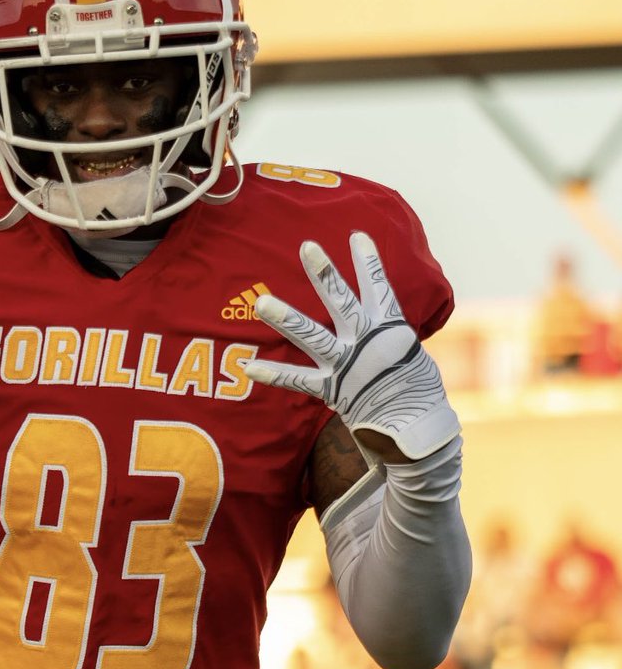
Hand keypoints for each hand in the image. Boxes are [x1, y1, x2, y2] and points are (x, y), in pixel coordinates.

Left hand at [244, 231, 458, 459]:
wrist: (418, 432)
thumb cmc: (417, 391)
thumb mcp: (411, 354)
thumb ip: (390, 335)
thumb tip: (383, 321)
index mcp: (391, 330)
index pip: (379, 289)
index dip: (368, 262)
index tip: (356, 235)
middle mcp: (367, 343)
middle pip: (342, 302)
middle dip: (325, 273)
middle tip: (307, 246)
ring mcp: (347, 365)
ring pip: (312, 336)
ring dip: (286, 318)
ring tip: (261, 302)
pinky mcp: (332, 389)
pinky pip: (297, 380)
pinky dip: (273, 373)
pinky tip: (249, 366)